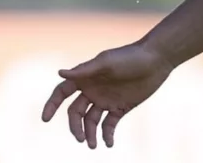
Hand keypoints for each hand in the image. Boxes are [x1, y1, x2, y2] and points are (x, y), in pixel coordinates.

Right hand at [40, 42, 173, 148]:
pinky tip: (108, 143)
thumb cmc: (131, 57)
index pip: (62, 92)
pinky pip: (109, 125)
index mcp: (86, 78)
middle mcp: (93, 90)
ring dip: (90, 134)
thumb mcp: (107, 62)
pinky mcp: (121, 107)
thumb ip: (84, 70)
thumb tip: (59, 73)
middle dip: (75, 127)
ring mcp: (106, 99)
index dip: (52, 104)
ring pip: (91, 121)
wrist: (157, 59)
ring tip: (94, 145)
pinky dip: (107, 135)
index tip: (45, 119)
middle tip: (81, 139)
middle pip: (75, 112)